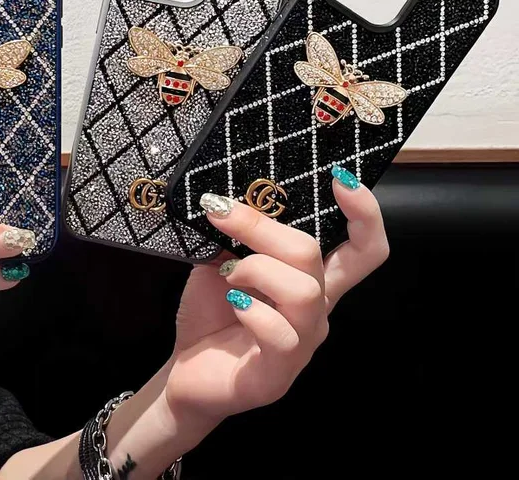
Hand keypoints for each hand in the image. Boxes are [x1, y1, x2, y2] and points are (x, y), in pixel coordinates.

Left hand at [167, 178, 388, 421]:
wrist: (186, 373)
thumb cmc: (212, 312)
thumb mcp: (223, 263)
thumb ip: (239, 238)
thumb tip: (233, 197)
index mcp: (311, 280)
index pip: (364, 248)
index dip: (365, 213)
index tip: (340, 176)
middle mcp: (317, 311)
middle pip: (315, 255)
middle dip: (265, 227)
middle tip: (221, 214)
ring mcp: (302, 344)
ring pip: (303, 291)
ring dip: (256, 268)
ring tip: (228, 274)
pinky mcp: (278, 373)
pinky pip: (281, 335)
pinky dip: (252, 310)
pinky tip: (233, 304)